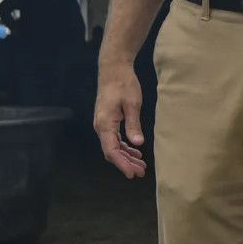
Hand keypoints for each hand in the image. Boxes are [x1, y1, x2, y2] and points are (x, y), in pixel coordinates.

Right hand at [93, 63, 146, 177]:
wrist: (113, 69)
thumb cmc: (123, 84)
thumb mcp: (133, 104)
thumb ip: (133, 124)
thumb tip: (138, 143)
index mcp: (105, 124)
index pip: (111, 151)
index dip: (122, 164)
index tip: (132, 174)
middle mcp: (101, 126)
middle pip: (112, 151)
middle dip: (126, 163)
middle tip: (141, 172)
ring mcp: (103, 124)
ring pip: (113, 146)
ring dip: (126, 156)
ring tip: (141, 164)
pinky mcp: (107, 121)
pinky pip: (114, 139)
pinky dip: (124, 147)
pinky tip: (135, 151)